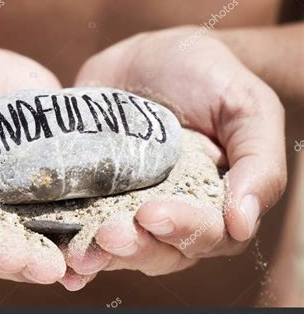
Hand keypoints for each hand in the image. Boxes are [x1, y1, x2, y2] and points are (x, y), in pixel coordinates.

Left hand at [61, 27, 286, 288]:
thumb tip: (243, 223)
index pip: (206, 233)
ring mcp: (127, 208)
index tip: (153, 214)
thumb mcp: (246, 108)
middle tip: (109, 234)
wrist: (150, 57)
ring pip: (117, 247)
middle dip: (133, 245)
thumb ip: (258, 163)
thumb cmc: (208, 79)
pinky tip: (56, 256)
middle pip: (157, 250)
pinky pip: (81, 227)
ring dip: (98, 254)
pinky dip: (68, 244)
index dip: (182, 229)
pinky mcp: (92, 196)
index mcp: (213, 202)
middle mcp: (171, 214)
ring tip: (78, 252)